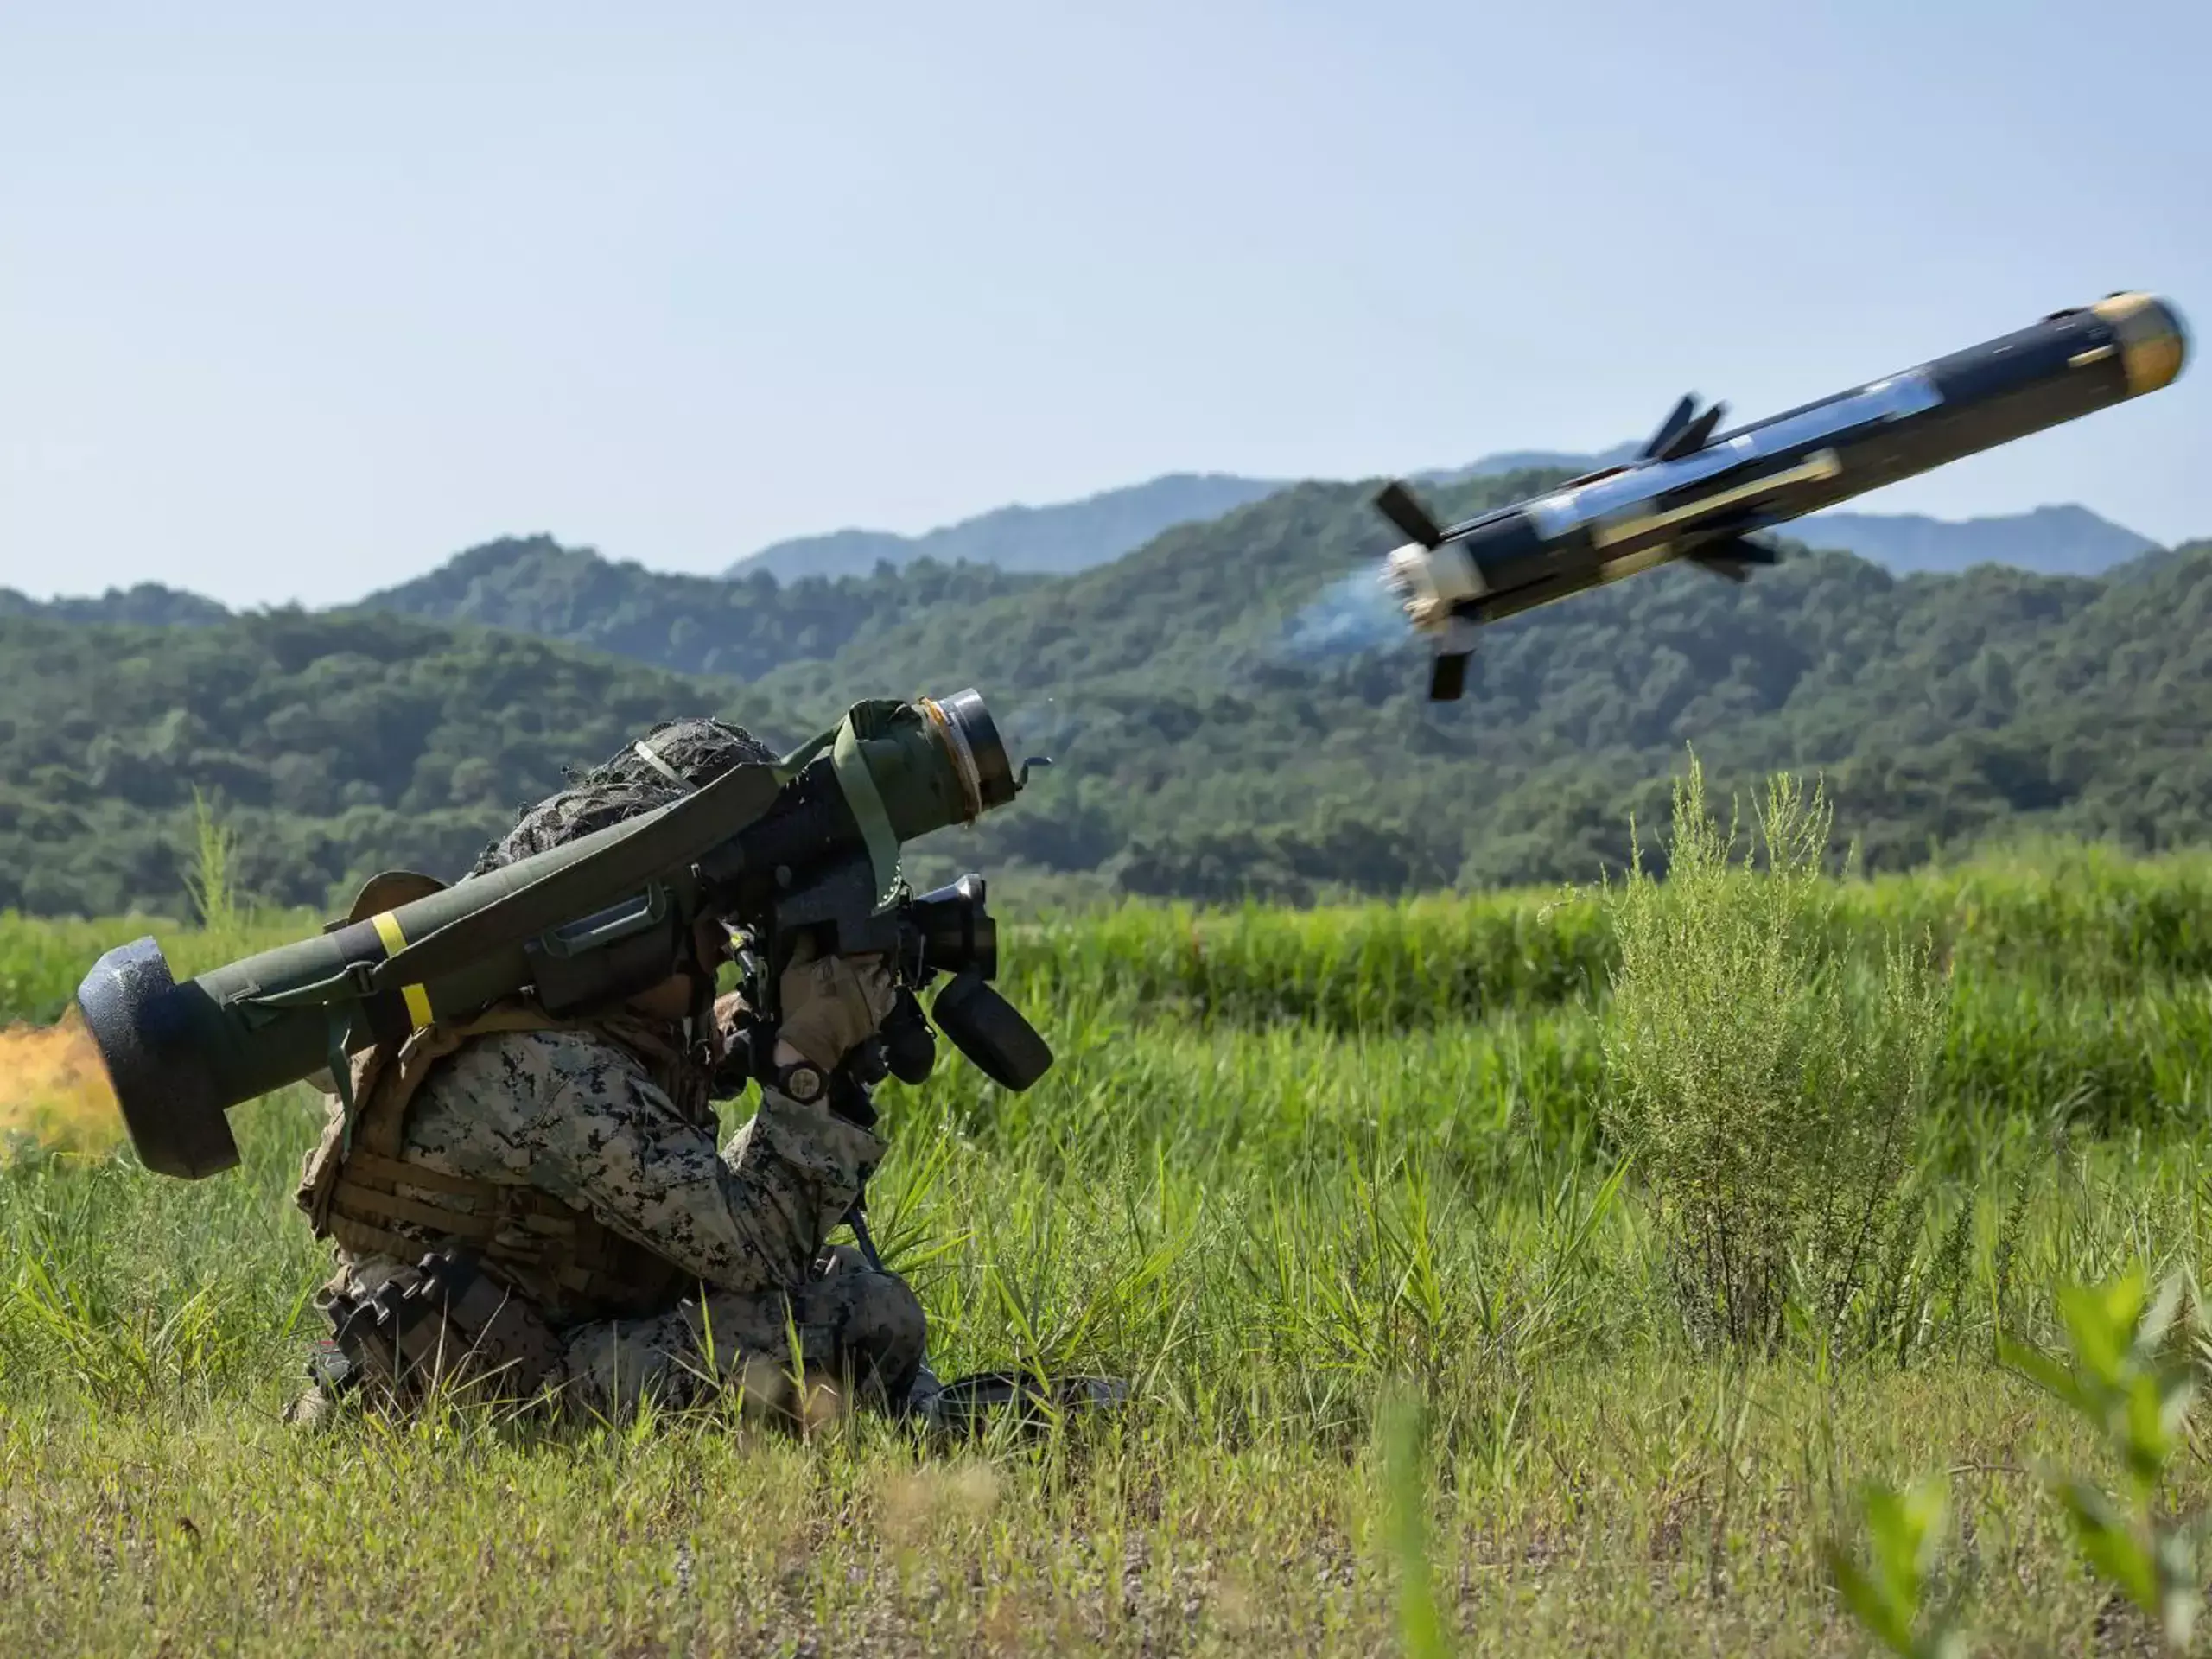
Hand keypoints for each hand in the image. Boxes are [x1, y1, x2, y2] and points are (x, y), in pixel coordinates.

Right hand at [774, 953, 896, 1073]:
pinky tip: (883, 995)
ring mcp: (875, 994)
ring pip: (886, 978)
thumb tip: (807, 931)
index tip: (859, 954)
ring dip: (882, 977)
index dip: (863, 951)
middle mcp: (866, 974)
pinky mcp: (879, 1014)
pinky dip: (888, 995)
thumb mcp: (793, 971)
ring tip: (876, 980)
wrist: (813, 1039)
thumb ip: (803, 949)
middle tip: (868, 966)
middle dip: (874, 963)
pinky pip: (891, 999)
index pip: (863, 949)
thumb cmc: (801, 1003)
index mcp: (846, 961)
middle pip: (877, 963)